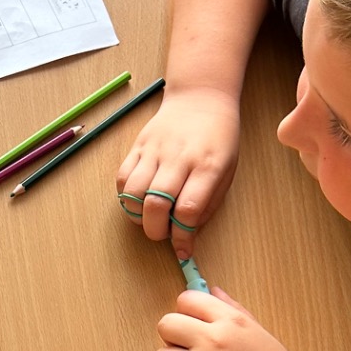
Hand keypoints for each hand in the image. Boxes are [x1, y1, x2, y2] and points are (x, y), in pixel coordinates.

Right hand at [116, 87, 240, 255]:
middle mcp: (179, 158)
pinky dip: (127, 197)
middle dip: (155, 231)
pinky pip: (123, 179)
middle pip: (156, 205)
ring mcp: (155, 150)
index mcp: (207, 166)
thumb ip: (207, 204)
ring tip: (148, 217)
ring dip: (137, 216)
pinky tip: (139, 199)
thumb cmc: (218, 139)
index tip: (182, 251)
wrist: (200, 98)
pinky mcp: (138, 146)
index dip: (182, 238)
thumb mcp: (227, 171)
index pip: (188, 211)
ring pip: (133, 194)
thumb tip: (185, 236)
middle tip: (162, 234)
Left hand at [154, 289, 316, 350]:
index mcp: (230, 322)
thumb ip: (232, 310)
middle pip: (166, 324)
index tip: (193, 321)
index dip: (188, 310)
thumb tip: (212, 290)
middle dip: (174, 335)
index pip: (188, 299)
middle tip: (189, 347)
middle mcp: (211, 340)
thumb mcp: (260, 333)